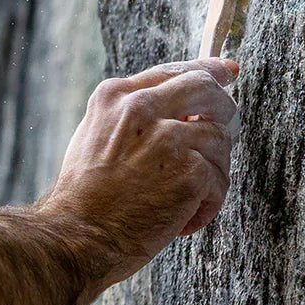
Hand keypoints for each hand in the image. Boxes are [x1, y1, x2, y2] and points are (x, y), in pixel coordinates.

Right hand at [44, 58, 238, 295]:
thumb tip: (184, 110)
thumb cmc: (84, 197)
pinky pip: (220, 181)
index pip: (173, 71)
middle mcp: (142, 109)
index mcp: (117, 97)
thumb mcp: (95, 137)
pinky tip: (181, 221)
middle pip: (206, 89)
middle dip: (223, 109)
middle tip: (220, 132)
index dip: (207, 69)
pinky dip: (206, 206)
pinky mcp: (191, 171)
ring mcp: (168, 138)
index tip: (227, 70)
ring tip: (182, 199)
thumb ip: (131, 116)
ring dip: (210, 172)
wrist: (77, 234)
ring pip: (219, 139)